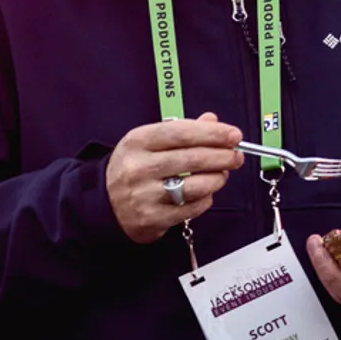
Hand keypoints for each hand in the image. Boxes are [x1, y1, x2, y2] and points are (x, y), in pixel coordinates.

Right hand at [106, 113, 243, 242]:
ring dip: (217, 179)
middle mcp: (139, 167)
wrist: (104, 204)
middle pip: (191, 159)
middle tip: (236, 155)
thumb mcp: (148, 143)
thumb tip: (212, 121)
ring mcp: (145, 194)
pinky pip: (191, 208)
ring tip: (222, 175)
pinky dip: (205, 199)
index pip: (181, 133)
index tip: (233, 135)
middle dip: (222, 156)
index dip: (212, 133)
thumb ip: (180, 131)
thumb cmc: (132, 169)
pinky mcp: (153, 218)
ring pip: (194, 185)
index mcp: (138, 142)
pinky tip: (207, 193)